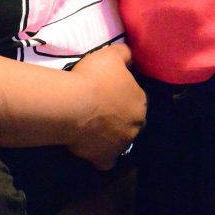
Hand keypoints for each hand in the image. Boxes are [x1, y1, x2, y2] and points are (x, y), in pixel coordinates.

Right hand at [68, 43, 146, 170]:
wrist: (73, 104)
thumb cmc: (94, 77)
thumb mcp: (111, 54)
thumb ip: (125, 53)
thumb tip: (131, 56)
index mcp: (140, 101)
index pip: (136, 98)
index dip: (121, 93)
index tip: (107, 90)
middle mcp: (136, 126)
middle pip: (130, 121)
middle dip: (119, 116)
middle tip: (99, 108)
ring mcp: (122, 145)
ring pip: (120, 140)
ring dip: (110, 135)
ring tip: (92, 125)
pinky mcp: (105, 159)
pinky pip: (106, 160)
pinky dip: (100, 155)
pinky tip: (91, 147)